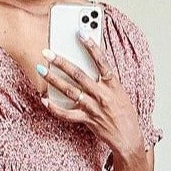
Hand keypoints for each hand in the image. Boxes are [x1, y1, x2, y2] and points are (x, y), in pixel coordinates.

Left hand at [37, 35, 143, 160]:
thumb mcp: (120, 92)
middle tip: (47, 53)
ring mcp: (93, 108)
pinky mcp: (87, 120)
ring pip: (70, 91)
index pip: (101, 61)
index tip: (80, 33)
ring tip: (42, 70)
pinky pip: (67, 114)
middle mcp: (102, 94)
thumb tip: (92, 64)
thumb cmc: (124, 114)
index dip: (91, 46)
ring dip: (54, 80)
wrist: (128, 137)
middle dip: (61, 62)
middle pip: (79, 74)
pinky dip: (54, 108)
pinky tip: (44, 100)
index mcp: (113, 84)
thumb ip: (106, 79)